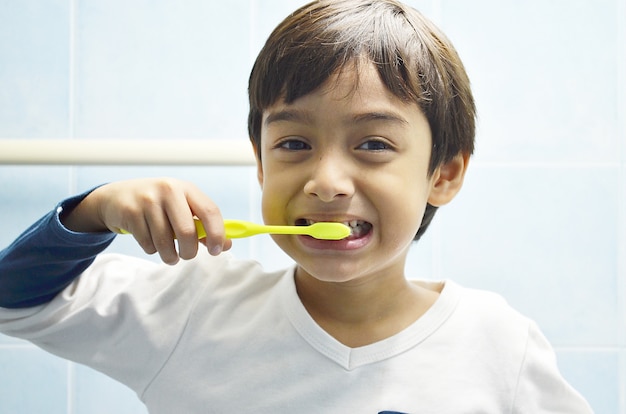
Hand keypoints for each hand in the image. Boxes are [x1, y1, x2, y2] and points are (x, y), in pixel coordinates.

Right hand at [61, 178, 231, 263]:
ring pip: (165, 243)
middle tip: (187, 255)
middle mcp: (168, 190)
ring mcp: (147, 201)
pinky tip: (150, 240)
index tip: (217, 250)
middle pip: (187, 232)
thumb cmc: (159, 204)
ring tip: (169, 253)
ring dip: (170, 256)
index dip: (217, 234)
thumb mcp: (182, 207)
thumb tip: (226, 244)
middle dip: (189, 252)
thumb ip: (203, 225)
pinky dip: (152, 250)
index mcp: (186, 188)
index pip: (210, 211)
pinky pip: (148, 245)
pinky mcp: (130, 213)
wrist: (118, 196)